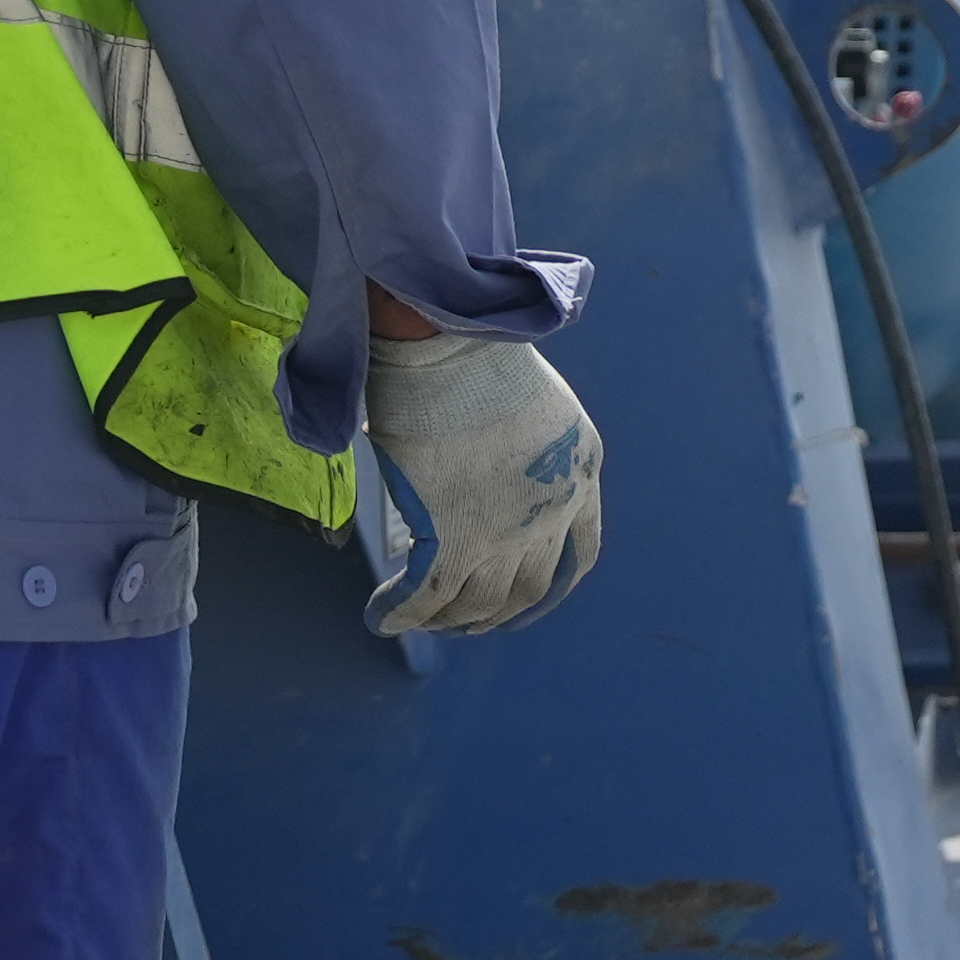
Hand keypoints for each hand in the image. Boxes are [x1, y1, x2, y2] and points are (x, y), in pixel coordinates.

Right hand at [357, 327, 602, 640]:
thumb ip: (517, 449)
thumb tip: (472, 468)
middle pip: (528, 589)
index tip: (527, 600)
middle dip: (495, 614)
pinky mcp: (456, 537)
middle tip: (464, 621)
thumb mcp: (528, 402)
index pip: (580, 552)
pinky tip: (380, 618)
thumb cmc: (472, 350)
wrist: (446, 338)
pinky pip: (427, 596)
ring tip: (419, 620)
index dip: (551, 585)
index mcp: (579, 471)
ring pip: (479, 603)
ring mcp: (507, 529)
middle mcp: (553, 509)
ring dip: (448, 620)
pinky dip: (401, 615)